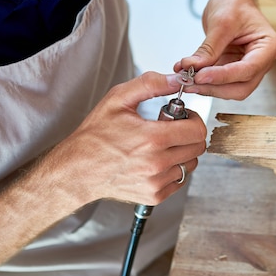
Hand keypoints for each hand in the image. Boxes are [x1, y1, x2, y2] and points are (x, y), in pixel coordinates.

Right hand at [48, 72, 206, 205]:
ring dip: (183, 152)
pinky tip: (156, 161)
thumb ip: (150, 84)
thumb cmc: (95, 136)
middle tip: (171, 129)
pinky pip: (180, 180)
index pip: (197, 130)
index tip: (184, 117)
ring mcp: (156, 182)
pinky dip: (174, 170)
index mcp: (152, 138)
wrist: (77, 170)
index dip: (194, 119)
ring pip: (191, 164)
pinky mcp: (154, 196)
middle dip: (189, 134)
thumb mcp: (118, 99)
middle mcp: (156, 164)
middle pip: (198, 148)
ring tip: (161, 146)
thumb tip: (177, 80)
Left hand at [175, 0, 275, 99]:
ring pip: (231, 89)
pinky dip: (206, 82)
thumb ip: (208, 49)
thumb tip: (192, 68)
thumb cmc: (234, 2)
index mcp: (269, 46)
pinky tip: (190, 77)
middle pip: (242, 87)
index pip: (247, 69)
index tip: (200, 76)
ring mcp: (249, 66)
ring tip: (186, 80)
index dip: (223, 76)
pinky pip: (222, 82)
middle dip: (215, 87)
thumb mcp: (221, 22)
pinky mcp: (235, 68)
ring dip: (209, 87)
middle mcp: (262, 60)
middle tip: (190, 83)